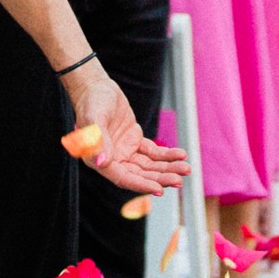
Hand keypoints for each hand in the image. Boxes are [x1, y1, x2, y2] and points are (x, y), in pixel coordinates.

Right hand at [66, 62, 188, 198]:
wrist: (95, 88)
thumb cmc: (91, 103)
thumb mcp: (94, 119)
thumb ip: (99, 142)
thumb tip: (103, 163)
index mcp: (98, 160)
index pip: (123, 178)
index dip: (141, 185)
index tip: (159, 190)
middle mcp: (112, 160)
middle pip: (140, 175)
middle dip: (160, 178)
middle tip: (180, 180)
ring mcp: (124, 152)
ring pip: (149, 165)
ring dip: (167, 168)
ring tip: (186, 169)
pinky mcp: (134, 142)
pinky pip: (152, 152)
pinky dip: (166, 154)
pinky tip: (181, 155)